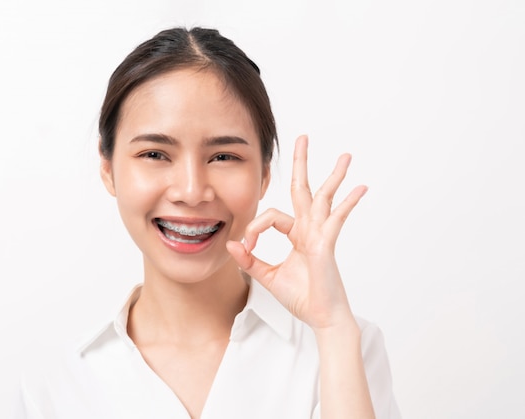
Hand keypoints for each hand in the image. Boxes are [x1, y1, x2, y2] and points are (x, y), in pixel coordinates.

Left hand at [226, 135, 367, 331]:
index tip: (246, 247)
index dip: (255, 226)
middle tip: (303, 138)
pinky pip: (336, 219)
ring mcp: (320, 235)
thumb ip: (250, 260)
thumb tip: (231, 244)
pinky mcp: (327, 244)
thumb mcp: (267, 276)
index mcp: (296, 234)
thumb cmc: (301, 297)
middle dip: (301, 163)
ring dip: (334, 176)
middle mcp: (309, 229)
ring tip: (346, 156)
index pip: (272, 215)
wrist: (321, 318)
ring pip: (324, 198)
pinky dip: (348, 203)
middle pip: (303, 189)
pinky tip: (360, 188)